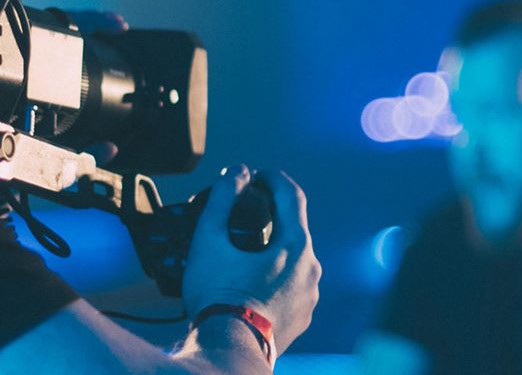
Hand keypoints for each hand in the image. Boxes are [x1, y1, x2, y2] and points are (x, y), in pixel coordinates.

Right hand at [181, 165, 321, 351]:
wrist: (229, 350)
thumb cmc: (218, 295)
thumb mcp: (210, 239)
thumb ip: (223, 199)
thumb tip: (236, 172)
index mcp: (296, 246)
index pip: (291, 195)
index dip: (271, 178)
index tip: (253, 175)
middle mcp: (311, 269)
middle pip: (292, 228)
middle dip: (268, 214)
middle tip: (241, 212)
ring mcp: (309, 297)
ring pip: (292, 259)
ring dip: (271, 248)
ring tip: (240, 252)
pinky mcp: (301, 318)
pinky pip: (290, 286)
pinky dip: (273, 275)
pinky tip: (248, 281)